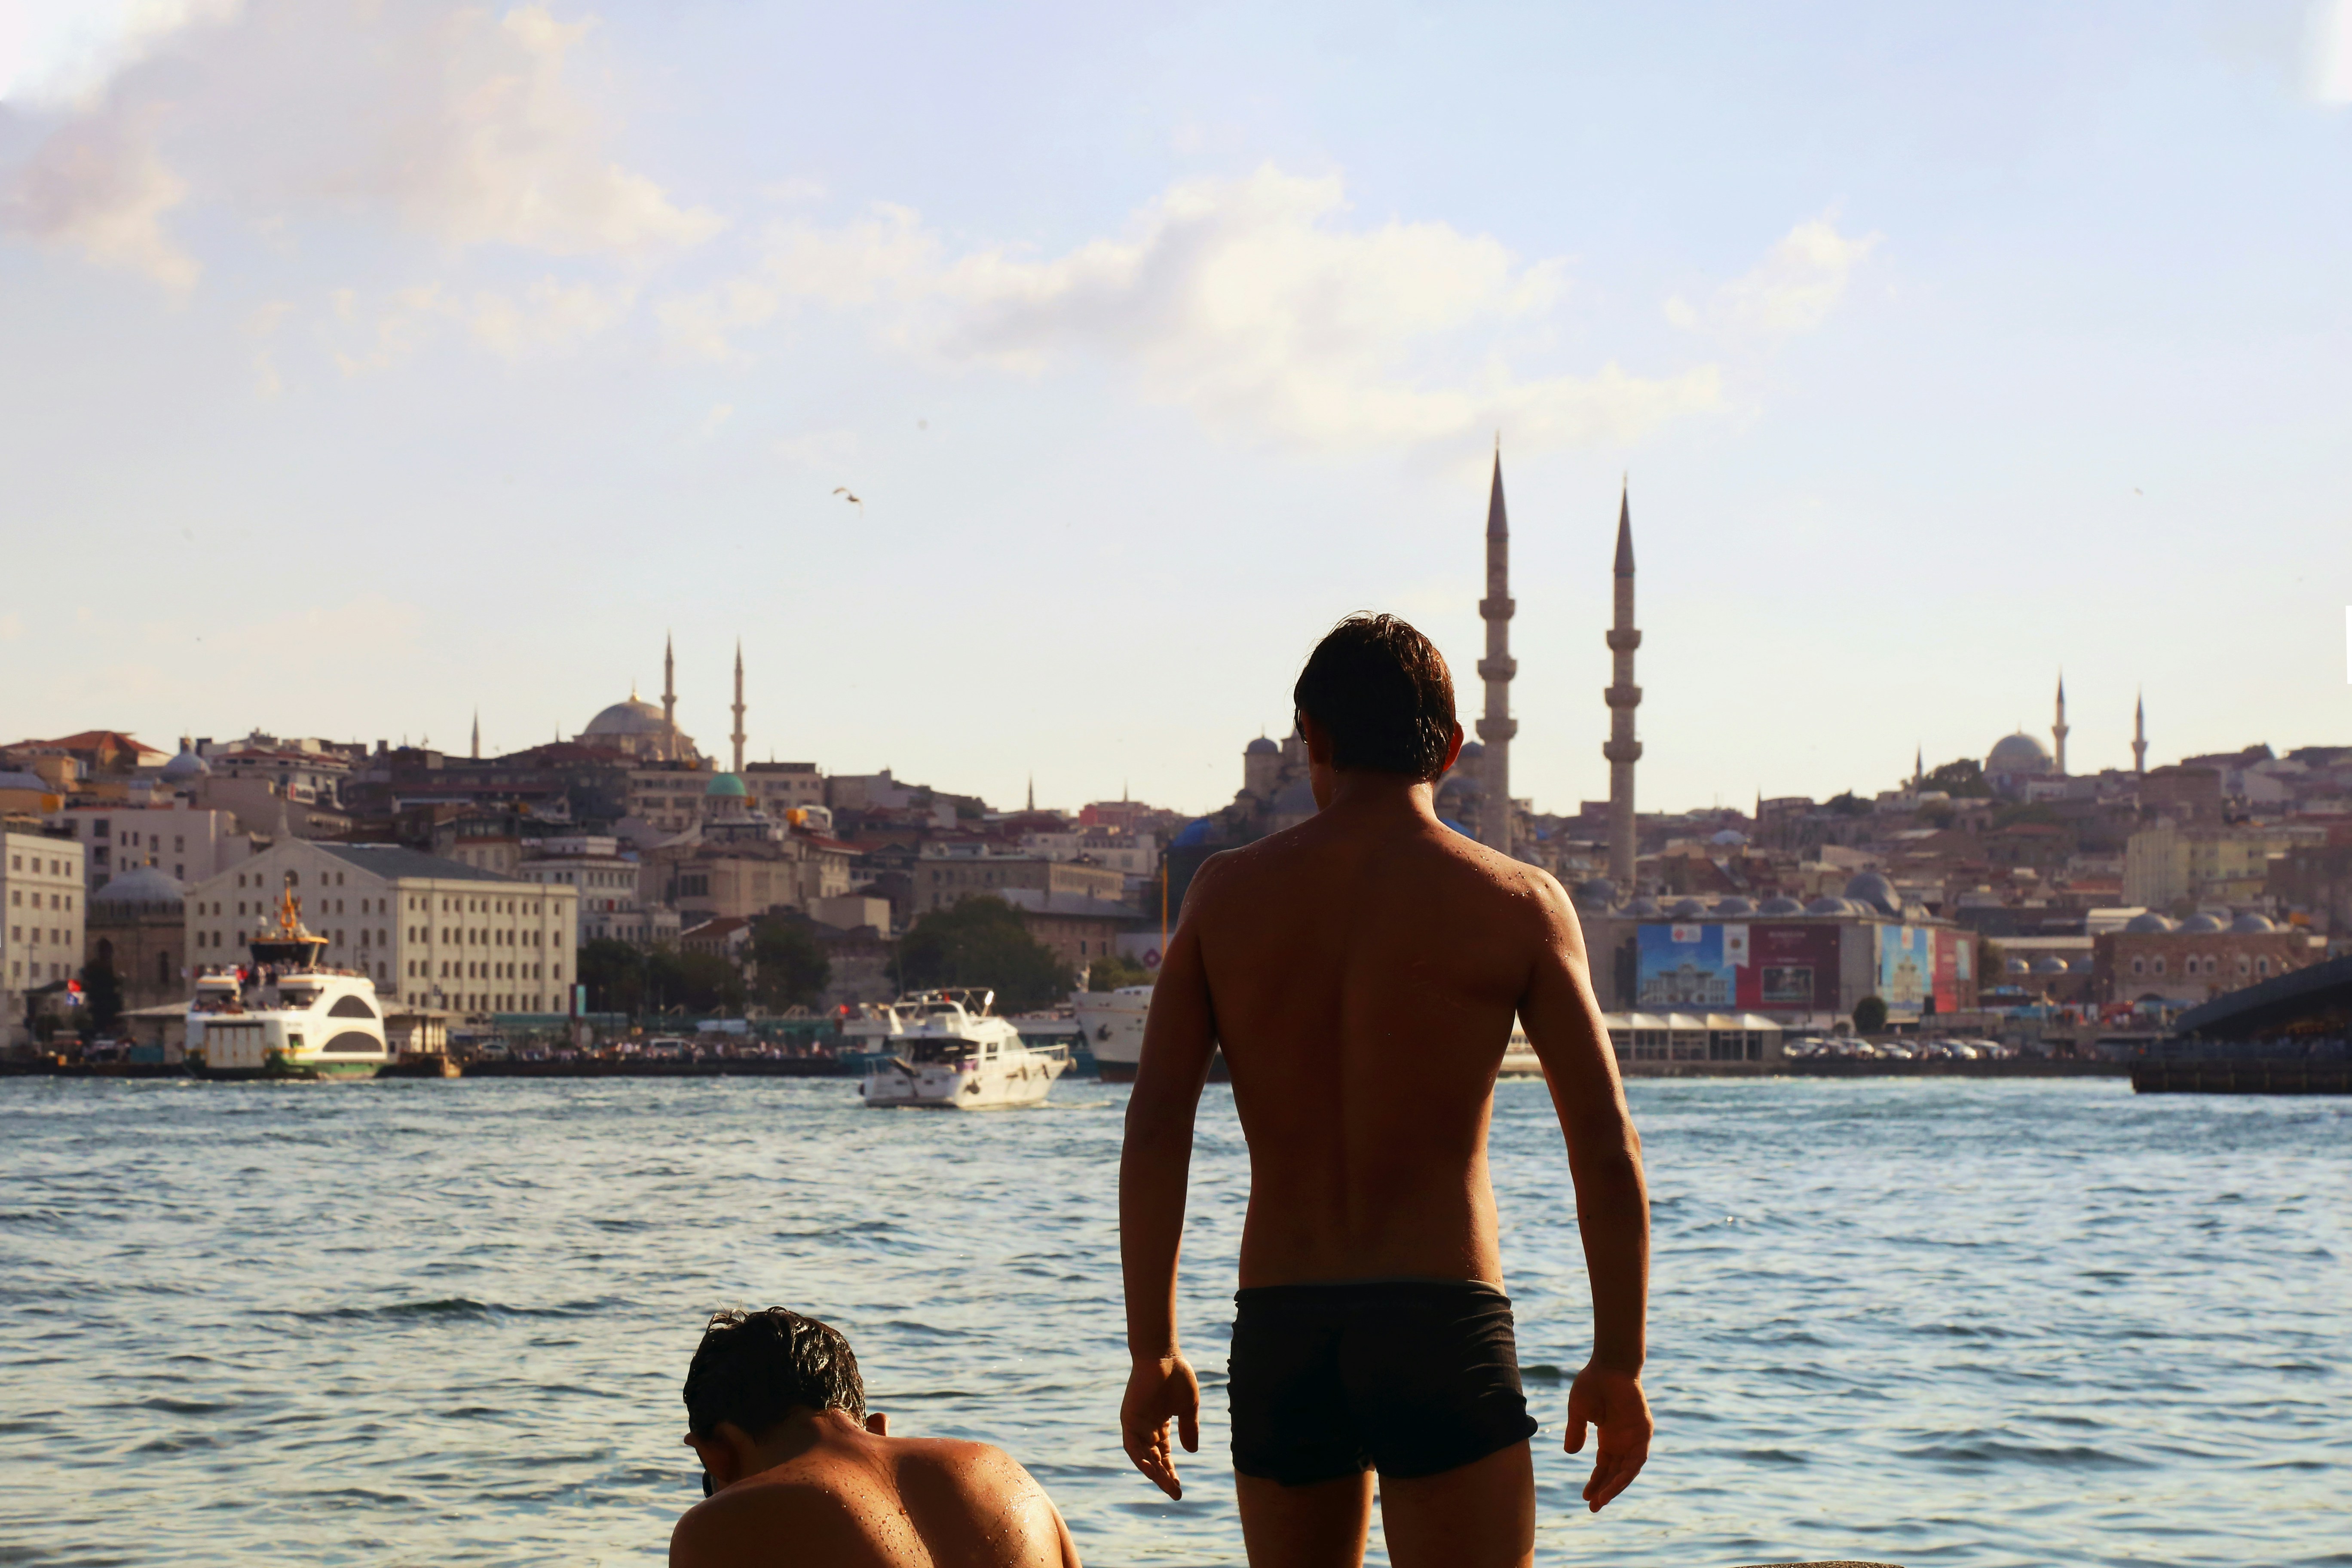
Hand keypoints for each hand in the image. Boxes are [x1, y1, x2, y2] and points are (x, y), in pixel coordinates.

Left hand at [1120, 1352, 1200, 1498]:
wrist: (1163, 1355)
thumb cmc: (1177, 1376)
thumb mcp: (1188, 1407)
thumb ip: (1189, 1429)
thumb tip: (1191, 1452)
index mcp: (1160, 1423)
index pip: (1163, 1454)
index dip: (1171, 1471)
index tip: (1179, 1488)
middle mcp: (1146, 1426)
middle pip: (1153, 1459)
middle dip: (1164, 1477)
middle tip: (1175, 1493)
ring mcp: (1136, 1423)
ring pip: (1142, 1456)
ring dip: (1153, 1472)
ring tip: (1166, 1485)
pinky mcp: (1129, 1419)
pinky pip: (1132, 1445)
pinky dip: (1140, 1458)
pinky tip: (1151, 1470)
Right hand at [1564, 1362, 1650, 1512]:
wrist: (1611, 1365)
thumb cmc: (1593, 1383)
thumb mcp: (1579, 1412)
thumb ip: (1576, 1432)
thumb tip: (1570, 1453)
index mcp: (1609, 1436)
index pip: (1604, 1466)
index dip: (1596, 1481)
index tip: (1585, 1496)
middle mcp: (1623, 1440)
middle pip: (1615, 1472)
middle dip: (1604, 1490)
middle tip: (1592, 1507)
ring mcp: (1635, 1437)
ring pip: (1627, 1470)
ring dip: (1614, 1487)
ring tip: (1600, 1501)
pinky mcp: (1644, 1432)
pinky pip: (1637, 1460)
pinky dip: (1626, 1474)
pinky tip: (1614, 1485)